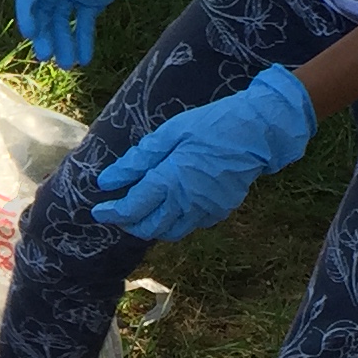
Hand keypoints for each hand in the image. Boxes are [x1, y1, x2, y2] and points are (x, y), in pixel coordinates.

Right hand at [13, 0, 221, 64]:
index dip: (25, 9)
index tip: (28, 32)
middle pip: (43, 9)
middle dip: (44, 33)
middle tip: (46, 56)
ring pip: (61, 20)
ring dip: (61, 42)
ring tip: (66, 65)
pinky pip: (83, 23)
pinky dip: (82, 40)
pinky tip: (84, 60)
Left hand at [91, 64, 316, 241]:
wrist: (258, 132)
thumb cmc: (210, 125)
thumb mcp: (169, 134)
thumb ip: (137, 160)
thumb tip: (107, 181)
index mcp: (170, 181)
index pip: (132, 209)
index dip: (112, 213)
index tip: (99, 211)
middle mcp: (186, 203)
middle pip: (148, 228)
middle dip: (129, 224)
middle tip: (118, 213)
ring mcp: (205, 211)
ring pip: (170, 232)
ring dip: (151, 227)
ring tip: (142, 212)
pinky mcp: (220, 211)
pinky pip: (191, 226)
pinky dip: (175, 222)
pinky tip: (172, 206)